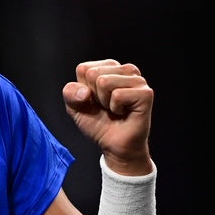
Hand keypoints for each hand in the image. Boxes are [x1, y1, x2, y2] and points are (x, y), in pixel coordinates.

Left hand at [62, 59, 153, 174]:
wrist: (114, 146)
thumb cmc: (99, 124)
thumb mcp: (75, 108)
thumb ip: (70, 93)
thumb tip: (84, 91)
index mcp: (109, 68)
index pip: (83, 68)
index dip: (83, 90)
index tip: (94, 101)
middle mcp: (125, 70)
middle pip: (93, 74)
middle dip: (94, 96)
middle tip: (106, 107)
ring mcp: (137, 80)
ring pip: (104, 82)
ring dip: (105, 102)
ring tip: (115, 109)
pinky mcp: (145, 93)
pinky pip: (118, 95)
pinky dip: (116, 108)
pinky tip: (124, 113)